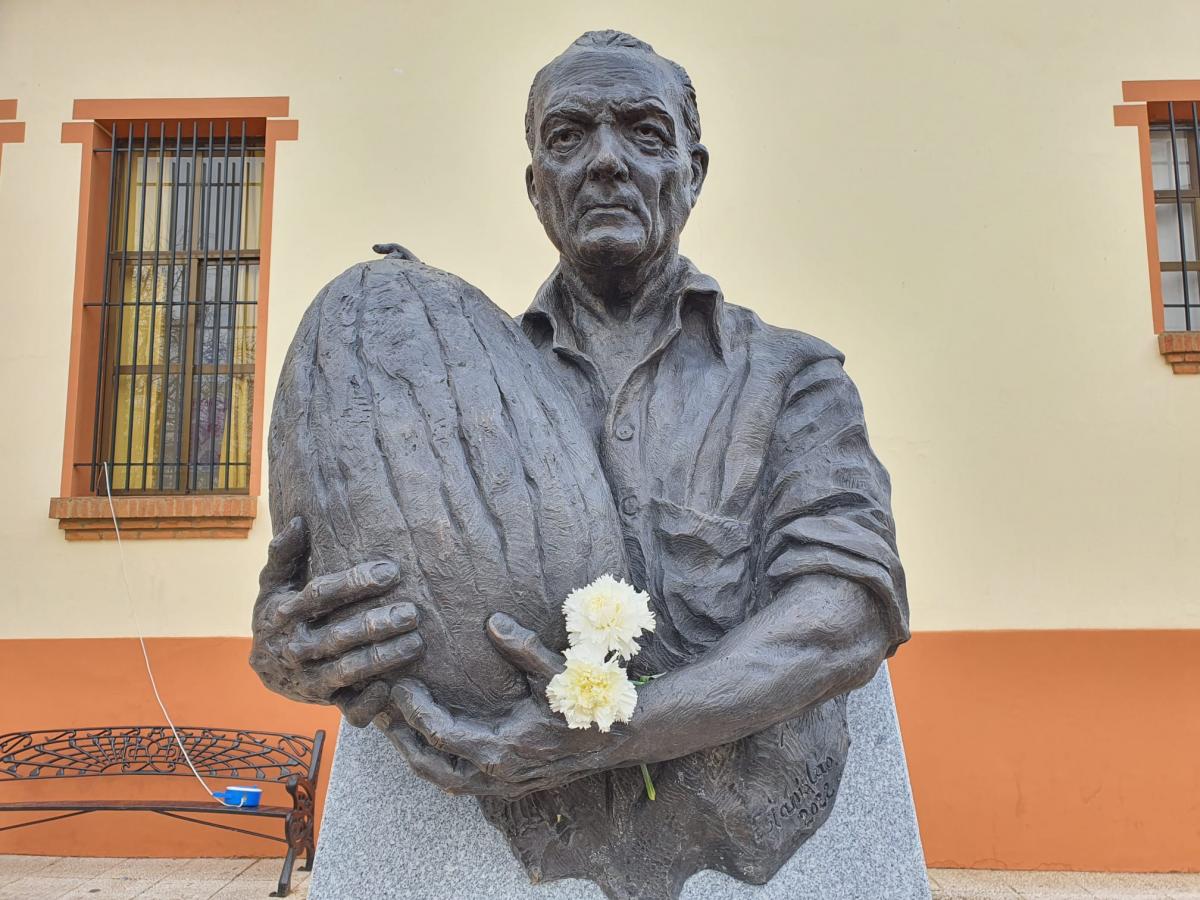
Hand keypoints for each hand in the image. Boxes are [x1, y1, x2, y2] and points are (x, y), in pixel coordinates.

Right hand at [250, 517, 424, 725]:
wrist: (266, 667)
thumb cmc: (280, 613)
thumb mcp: (273, 583)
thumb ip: (284, 554)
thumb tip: (298, 520)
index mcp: (284, 614)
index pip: (319, 596)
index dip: (354, 583)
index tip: (391, 572)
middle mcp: (296, 649)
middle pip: (336, 637)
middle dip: (375, 625)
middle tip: (413, 612)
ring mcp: (310, 680)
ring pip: (347, 672)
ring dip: (382, 660)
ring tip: (416, 643)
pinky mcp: (327, 702)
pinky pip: (349, 710)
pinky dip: (370, 703)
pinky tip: (394, 686)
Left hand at [384, 613, 632, 796]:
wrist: (621, 738)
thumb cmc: (588, 703)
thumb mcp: (557, 671)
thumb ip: (523, 647)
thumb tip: (493, 620)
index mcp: (504, 747)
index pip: (442, 734)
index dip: (415, 710)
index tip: (400, 685)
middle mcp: (499, 774)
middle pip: (433, 768)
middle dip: (404, 744)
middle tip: (381, 718)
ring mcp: (505, 785)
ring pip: (447, 782)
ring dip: (420, 758)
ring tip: (399, 732)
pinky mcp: (512, 785)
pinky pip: (465, 784)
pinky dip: (443, 767)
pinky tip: (435, 747)